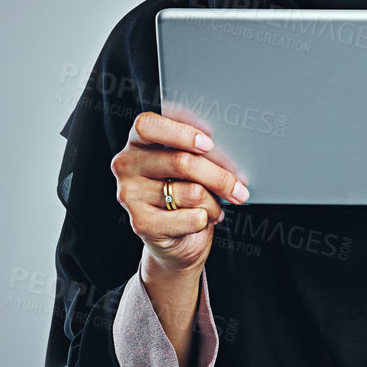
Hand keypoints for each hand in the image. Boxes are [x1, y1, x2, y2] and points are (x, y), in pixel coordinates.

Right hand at [110, 111, 250, 281]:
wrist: (175, 240)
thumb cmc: (184, 193)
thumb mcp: (190, 166)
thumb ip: (199, 154)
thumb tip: (229, 157)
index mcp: (137, 141)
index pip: (148, 126)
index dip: (180, 132)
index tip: (209, 143)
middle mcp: (127, 164)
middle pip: (180, 161)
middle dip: (218, 175)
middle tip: (240, 187)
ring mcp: (130, 194)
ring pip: (191, 192)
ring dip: (213, 203)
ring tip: (214, 207)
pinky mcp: (141, 222)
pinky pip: (190, 217)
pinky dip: (206, 219)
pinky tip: (203, 220)